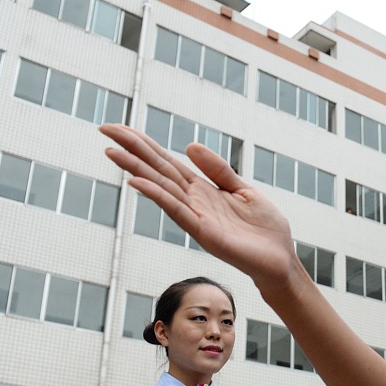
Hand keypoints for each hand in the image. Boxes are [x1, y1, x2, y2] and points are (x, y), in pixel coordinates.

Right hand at [99, 124, 297, 287]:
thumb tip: (189, 145)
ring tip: (111, 151)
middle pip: (157, 170)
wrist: (280, 258)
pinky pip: (177, 210)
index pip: (167, 162)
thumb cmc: (264, 228)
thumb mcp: (243, 189)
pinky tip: (137, 183)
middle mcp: (193, 201)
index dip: (144, 144)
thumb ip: (218, 169)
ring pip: (160, 187)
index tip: (120, 127)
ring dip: (135, 169)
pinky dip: (157, 196)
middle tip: (104, 128)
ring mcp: (196, 217)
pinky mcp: (204, 232)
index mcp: (202, 189)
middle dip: (131, 150)